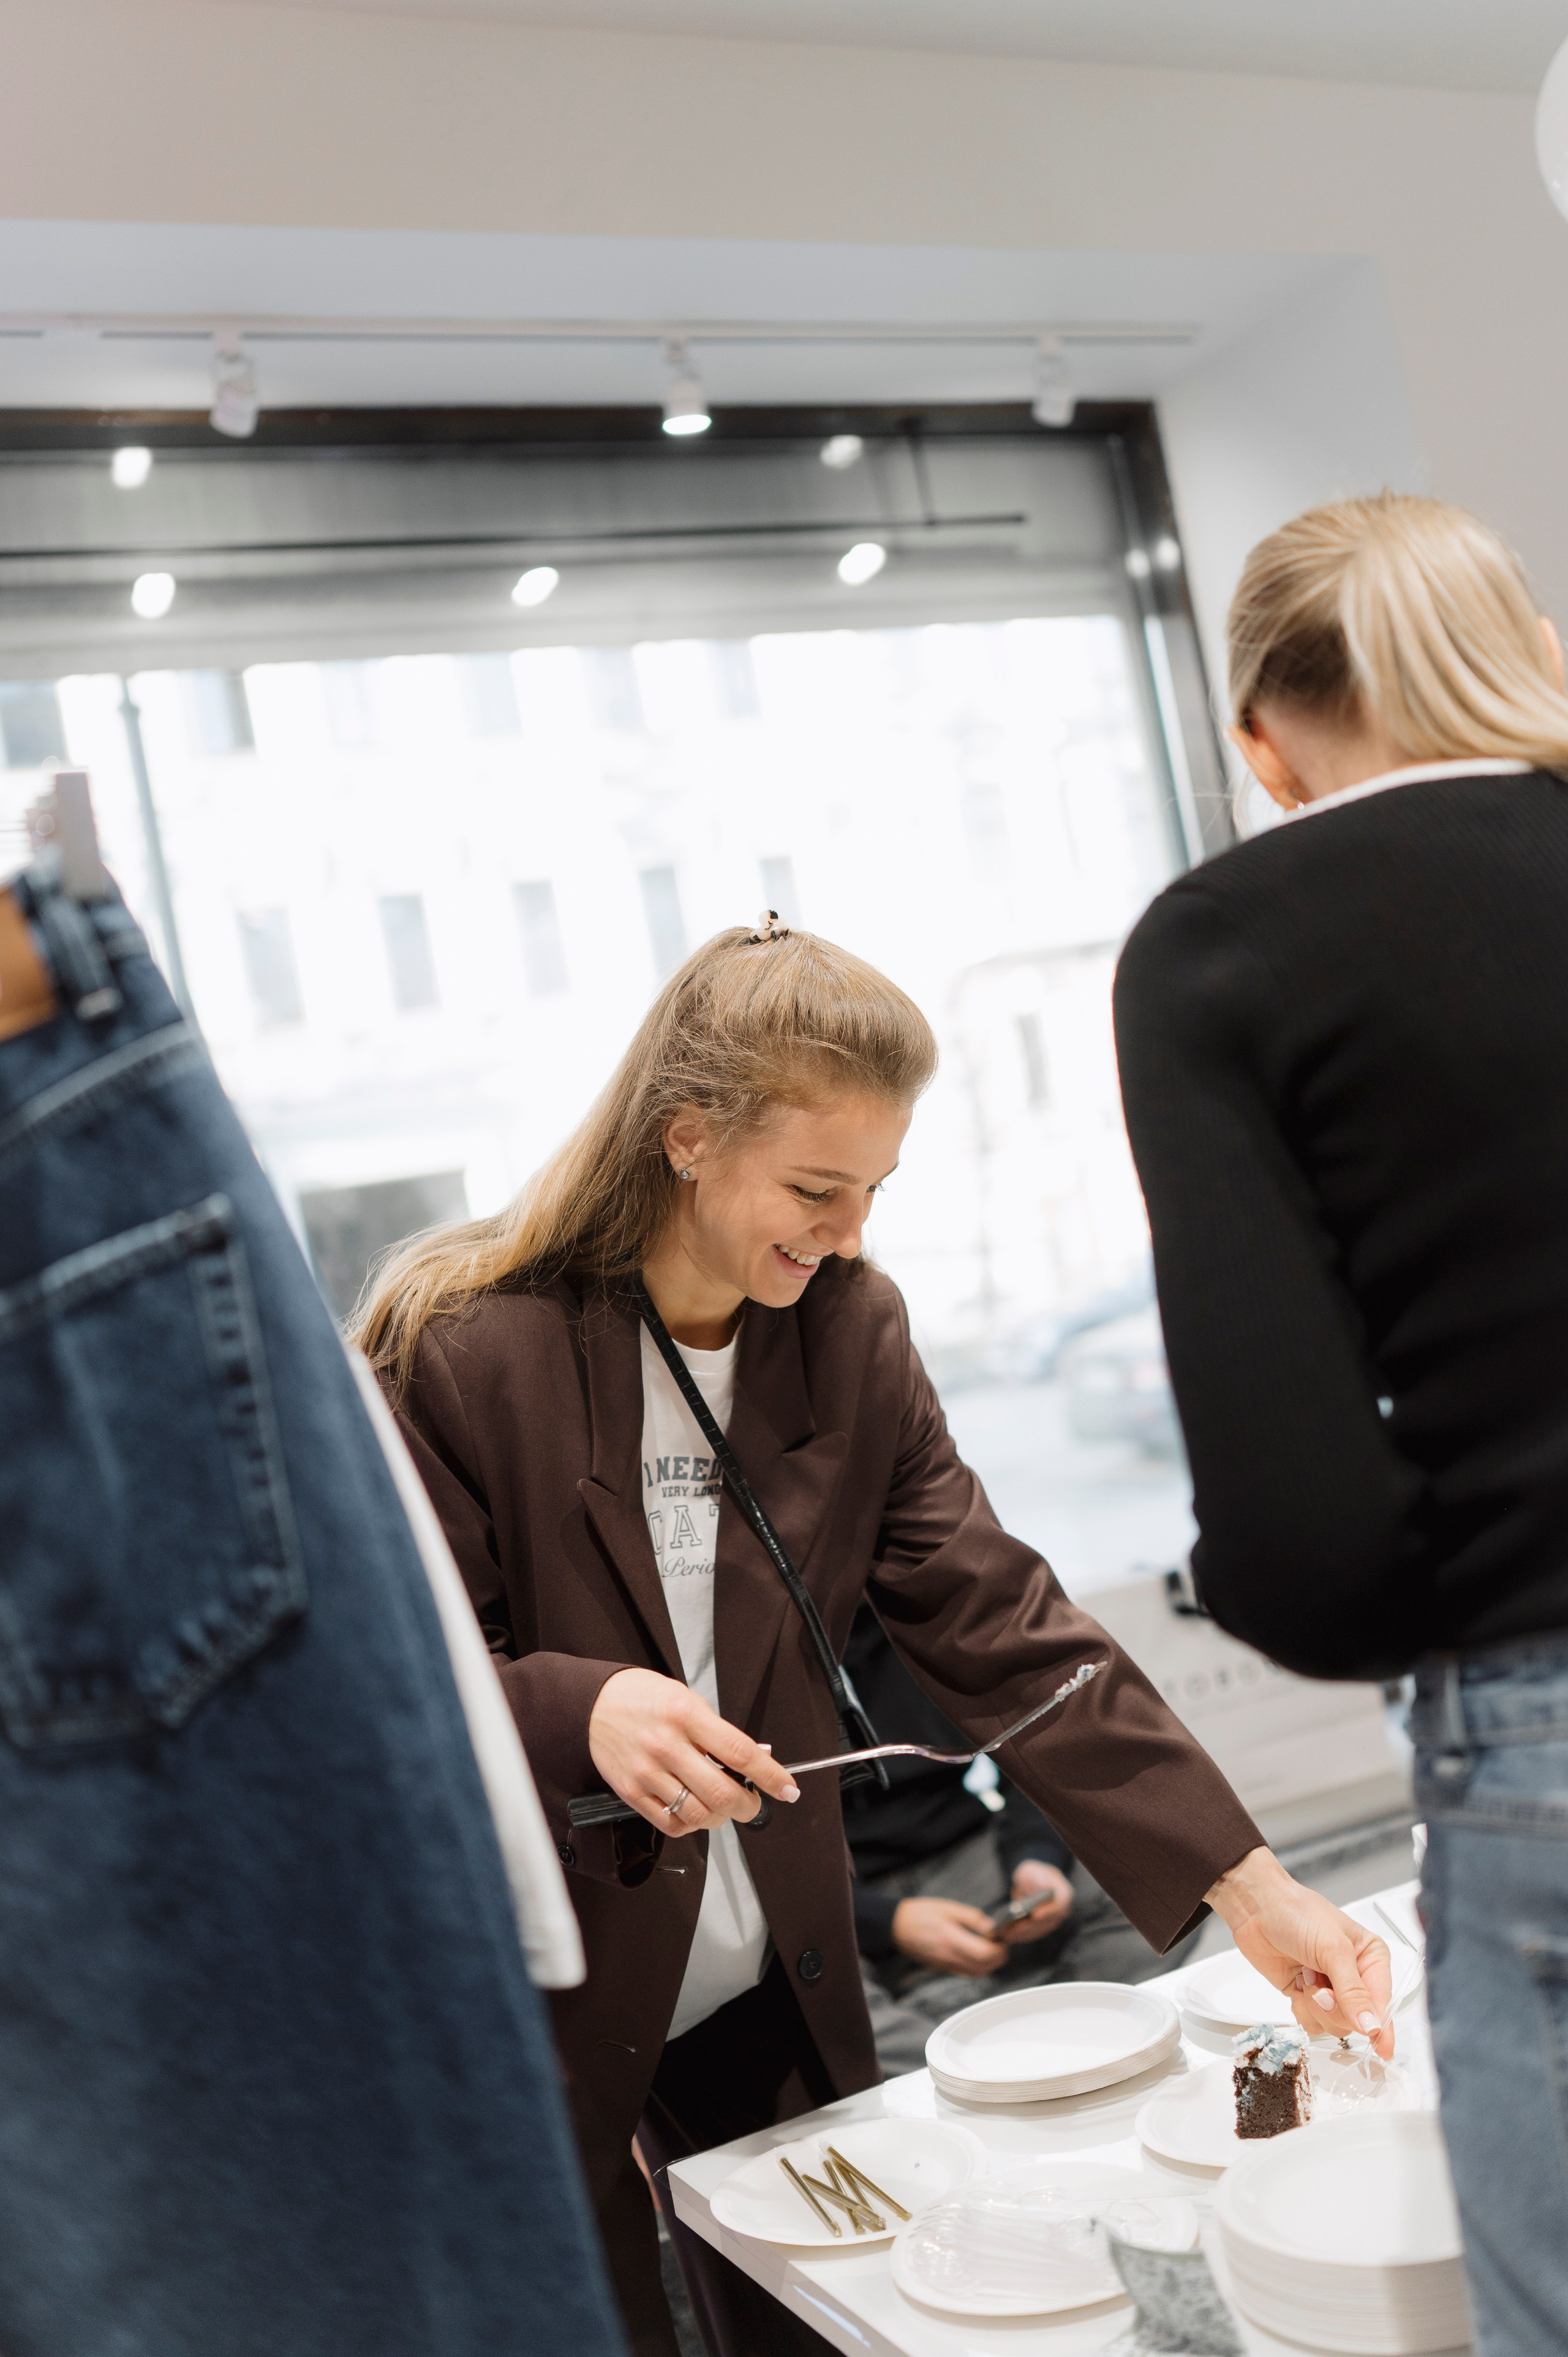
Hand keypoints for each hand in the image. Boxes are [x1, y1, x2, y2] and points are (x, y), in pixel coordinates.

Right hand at [587, 1668, 798, 1835]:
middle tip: (752, 1803)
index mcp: (686, 1715)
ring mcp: (647, 1772)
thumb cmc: (644, 1697)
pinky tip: (695, 1811)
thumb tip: (755, 1760)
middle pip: (721, 1792)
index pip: (739, 1753)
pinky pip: (671, 1823)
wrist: (592, 1703)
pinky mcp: (630, 1792)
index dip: (770, 1775)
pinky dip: (692, 1824)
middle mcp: (667, 1745)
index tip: (787, 1789)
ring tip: (722, 1806)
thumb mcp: (686, 1698)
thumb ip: (717, 1731)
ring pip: (699, 1814)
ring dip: (721, 1818)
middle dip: (748, 1806)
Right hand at [891, 1897, 1008, 1976]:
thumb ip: (973, 1918)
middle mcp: (949, 1956)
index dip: (999, 1949)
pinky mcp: (942, 1968)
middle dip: (998, 1958)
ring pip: (976, 1974)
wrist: (898, 1926)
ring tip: (989, 1948)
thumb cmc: (921, 1913)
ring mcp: (945, 1965)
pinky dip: (977, 1967)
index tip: (1002, 1939)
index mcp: (951, 1938)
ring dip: (989, 1964)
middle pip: (983, 1968)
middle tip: (999, 1943)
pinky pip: (966, 1973)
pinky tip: (976, 1953)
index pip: (984, 1954)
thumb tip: (992, 1928)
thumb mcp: (949, 1908)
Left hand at [1000, 1859, 1074, 1944]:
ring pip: (1039, 1931)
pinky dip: (1021, 1936)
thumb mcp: (1033, 1870)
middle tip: (1013, 1929)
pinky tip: (1007, 1936)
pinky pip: (1032, 1934)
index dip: (1048, 1912)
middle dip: (1029, 1926)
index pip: (1060, 1906)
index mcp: (1064, 1894)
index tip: (1034, 1915)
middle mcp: (1061, 1910)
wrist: (1031, 1882)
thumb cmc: (1033, 1874)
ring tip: (1007, 1934)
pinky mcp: (1042, 1928)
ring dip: (1023, 1934)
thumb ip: (1038, 1877)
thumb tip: (1044, 1886)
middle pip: (1047, 1922)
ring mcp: (1052, 1921)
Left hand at [1207, 1846, 1394, 2058]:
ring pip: (1334, 2026)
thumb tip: (1371, 2025)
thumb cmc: (1297, 1913)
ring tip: (1306, 1974)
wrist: (1256, 1908)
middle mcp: (1354, 1977)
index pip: (1383, 2003)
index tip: (1380, 2047)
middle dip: (1334, 2007)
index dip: (1379, 2025)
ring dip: (1315, 2006)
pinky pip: (1312, 2024)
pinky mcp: (1307, 1997)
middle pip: (1357, 2021)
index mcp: (1371, 1959)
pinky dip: (1301, 2009)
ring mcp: (1330, 1989)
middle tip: (1321, 1986)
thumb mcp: (1332, 1948)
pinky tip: (1297, 1984)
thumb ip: (1353, 1991)